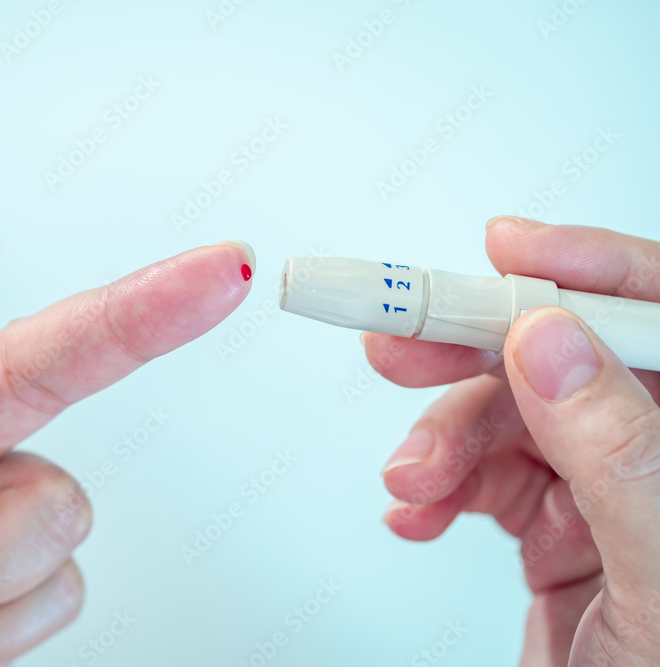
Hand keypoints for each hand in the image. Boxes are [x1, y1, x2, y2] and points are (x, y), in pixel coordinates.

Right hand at [366, 219, 659, 664]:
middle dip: (471, 356)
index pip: (657, 316)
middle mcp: (655, 449)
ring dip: (440, 445)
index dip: (586, 269)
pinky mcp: (554, 524)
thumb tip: (552, 344)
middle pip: (559, 357)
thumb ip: (616, 453)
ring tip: (410, 482)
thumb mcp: (659, 575)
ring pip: (504, 419)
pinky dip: (436, 491)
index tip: (505, 250)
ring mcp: (604, 484)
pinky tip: (418, 514)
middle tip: (399, 348)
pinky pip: (483, 477)